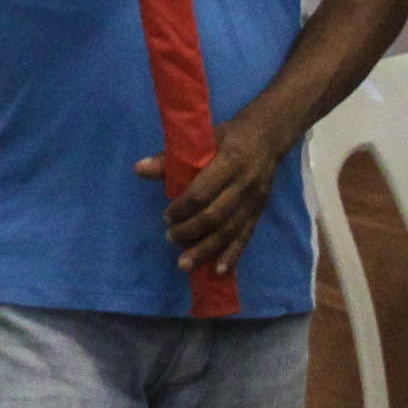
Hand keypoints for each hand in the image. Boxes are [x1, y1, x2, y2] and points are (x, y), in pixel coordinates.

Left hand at [140, 111, 293, 279]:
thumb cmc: (228, 136)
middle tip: (170, 238)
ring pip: (229, 231)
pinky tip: (218, 271)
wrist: (268, 135)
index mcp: (228, 162)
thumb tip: (139, 169)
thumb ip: (169, 158)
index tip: (166, 216)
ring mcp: (254, 200)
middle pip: (215, 216)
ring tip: (185, 264)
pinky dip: (232, 255)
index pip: (202, 192)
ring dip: (206, 250)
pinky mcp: (260, 211)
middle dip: (190, 231)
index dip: (182, 209)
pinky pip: (246, 236)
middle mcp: (243, 184)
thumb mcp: (201, 140)